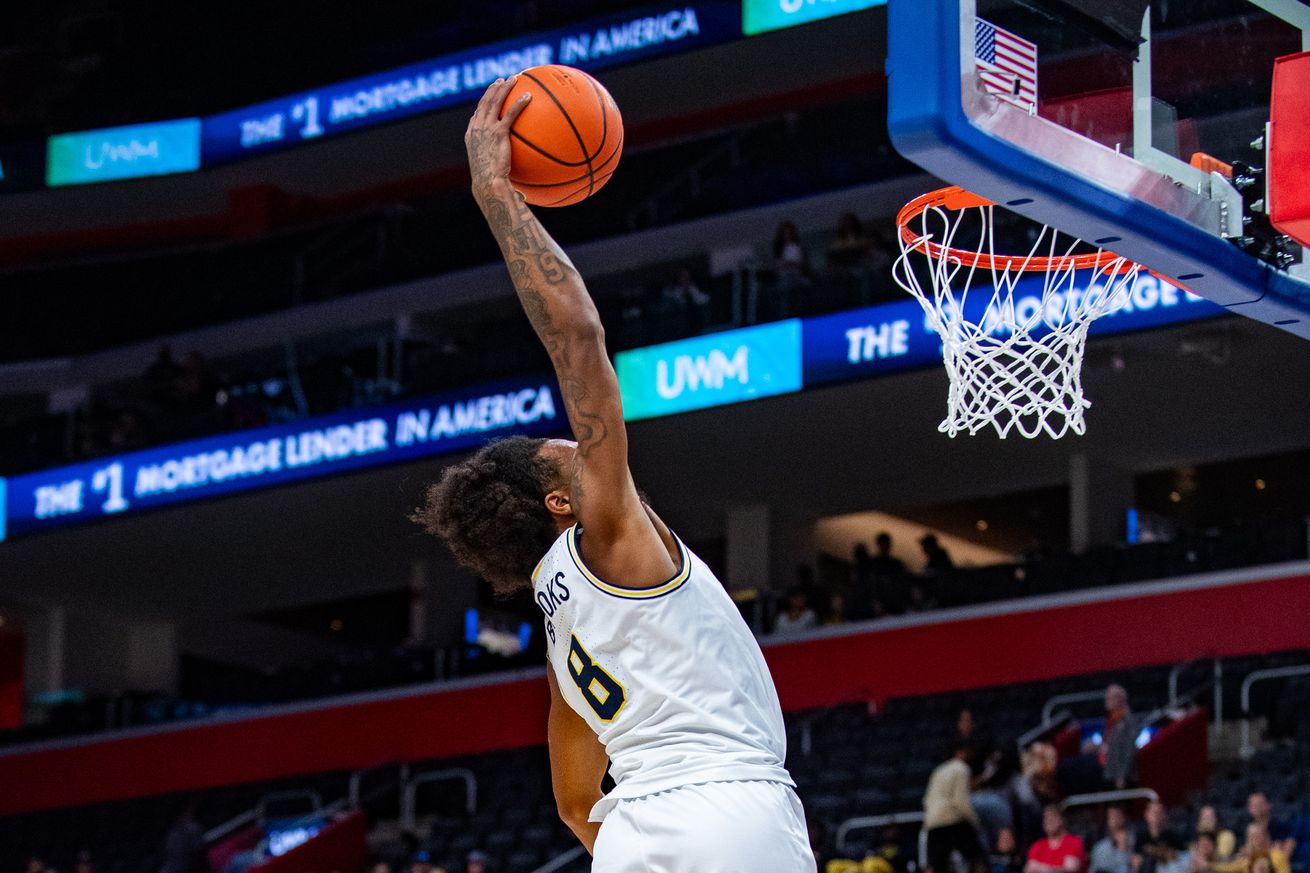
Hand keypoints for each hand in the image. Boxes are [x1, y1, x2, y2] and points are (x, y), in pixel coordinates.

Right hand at [465, 76, 530, 199]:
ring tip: (513, 79)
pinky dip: (519, 102)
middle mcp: (477, 129)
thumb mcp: (489, 171)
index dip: (482, 104)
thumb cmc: (489, 183)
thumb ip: (496, 163)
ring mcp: (486, 129)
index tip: (488, 96)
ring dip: (503, 88)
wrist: (488, 183)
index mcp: (471, 136)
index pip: (476, 116)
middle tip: (500, 80)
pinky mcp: (498, 132)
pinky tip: (528, 96)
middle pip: (484, 103)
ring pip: (494, 102)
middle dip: (492, 89)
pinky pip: (510, 113)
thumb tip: (510, 172)